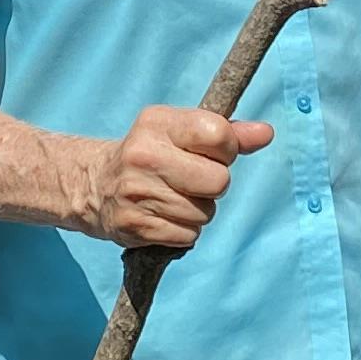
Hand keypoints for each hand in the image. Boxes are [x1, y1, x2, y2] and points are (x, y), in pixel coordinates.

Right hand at [90, 104, 273, 250]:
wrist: (95, 186)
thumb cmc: (151, 154)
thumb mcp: (181, 131)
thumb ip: (227, 132)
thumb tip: (266, 133)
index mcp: (158, 123)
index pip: (219, 135)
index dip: (226, 149)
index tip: (211, 152)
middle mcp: (144, 155)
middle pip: (219, 181)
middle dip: (214, 184)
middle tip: (192, 179)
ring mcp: (137, 193)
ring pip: (205, 213)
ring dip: (197, 210)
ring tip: (173, 197)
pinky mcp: (136, 227)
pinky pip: (189, 236)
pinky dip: (183, 230)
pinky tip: (163, 215)